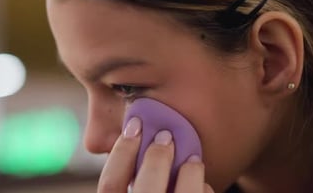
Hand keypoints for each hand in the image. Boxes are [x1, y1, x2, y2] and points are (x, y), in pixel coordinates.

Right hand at [97, 117, 214, 192]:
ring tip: (193, 161)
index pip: (109, 185)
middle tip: (166, 136)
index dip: (122, 151)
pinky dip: (203, 192)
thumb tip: (137, 137)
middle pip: (145, 191)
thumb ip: (127, 182)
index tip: (136, 126)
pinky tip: (202, 186)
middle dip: (156, 158)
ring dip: (189, 174)